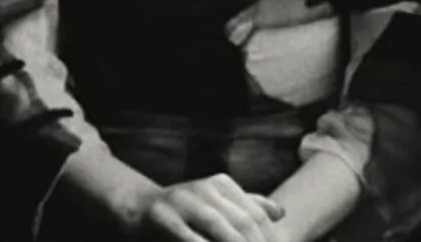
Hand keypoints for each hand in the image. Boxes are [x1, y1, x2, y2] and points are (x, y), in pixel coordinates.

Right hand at [126, 172, 288, 241]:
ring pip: (218, 227)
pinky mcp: (163, 216)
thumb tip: (281, 213)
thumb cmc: (184, 211)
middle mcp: (206, 188)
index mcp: (222, 184)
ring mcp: (184, 200)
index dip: (270, 237)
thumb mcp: (217, 202)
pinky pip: (189, 238)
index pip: (256, 213)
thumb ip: (248, 205)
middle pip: (242, 221)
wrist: (139, 207)